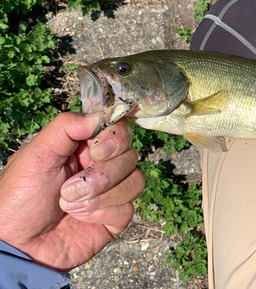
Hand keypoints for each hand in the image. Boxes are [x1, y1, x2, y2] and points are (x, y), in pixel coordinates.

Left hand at [0, 112, 144, 270]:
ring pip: (135, 181)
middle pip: (130, 155)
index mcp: (85, 146)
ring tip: (69, 205)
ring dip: (100, 195)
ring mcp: (112, 192)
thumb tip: (100, 114)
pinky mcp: (115, 217)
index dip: (115, 139)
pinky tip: (81, 219)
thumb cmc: (19, 198)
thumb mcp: (35, 155)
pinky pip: (128, 208)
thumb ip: (66, 127)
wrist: (17, 246)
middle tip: (68, 188)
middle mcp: (103, 166)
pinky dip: (103, 213)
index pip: (120, 129)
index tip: (96, 152)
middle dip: (101, 174)